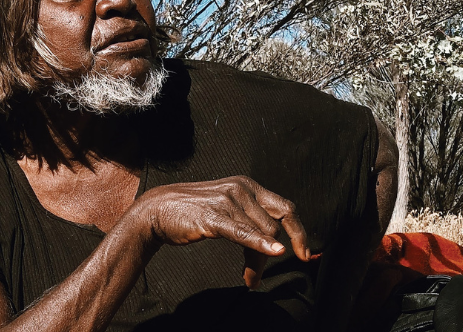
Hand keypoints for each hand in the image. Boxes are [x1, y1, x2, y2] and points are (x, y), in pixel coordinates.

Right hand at [125, 175, 309, 288]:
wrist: (157, 210)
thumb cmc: (194, 213)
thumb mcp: (228, 209)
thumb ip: (252, 220)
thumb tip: (277, 244)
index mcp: (248, 185)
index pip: (285, 207)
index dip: (300, 231)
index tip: (305, 254)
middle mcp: (242, 188)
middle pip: (276, 224)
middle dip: (275, 252)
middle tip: (262, 274)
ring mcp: (228, 200)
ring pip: (262, 233)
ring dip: (259, 261)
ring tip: (249, 278)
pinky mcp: (214, 216)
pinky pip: (244, 232)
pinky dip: (261, 243)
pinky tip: (274, 253)